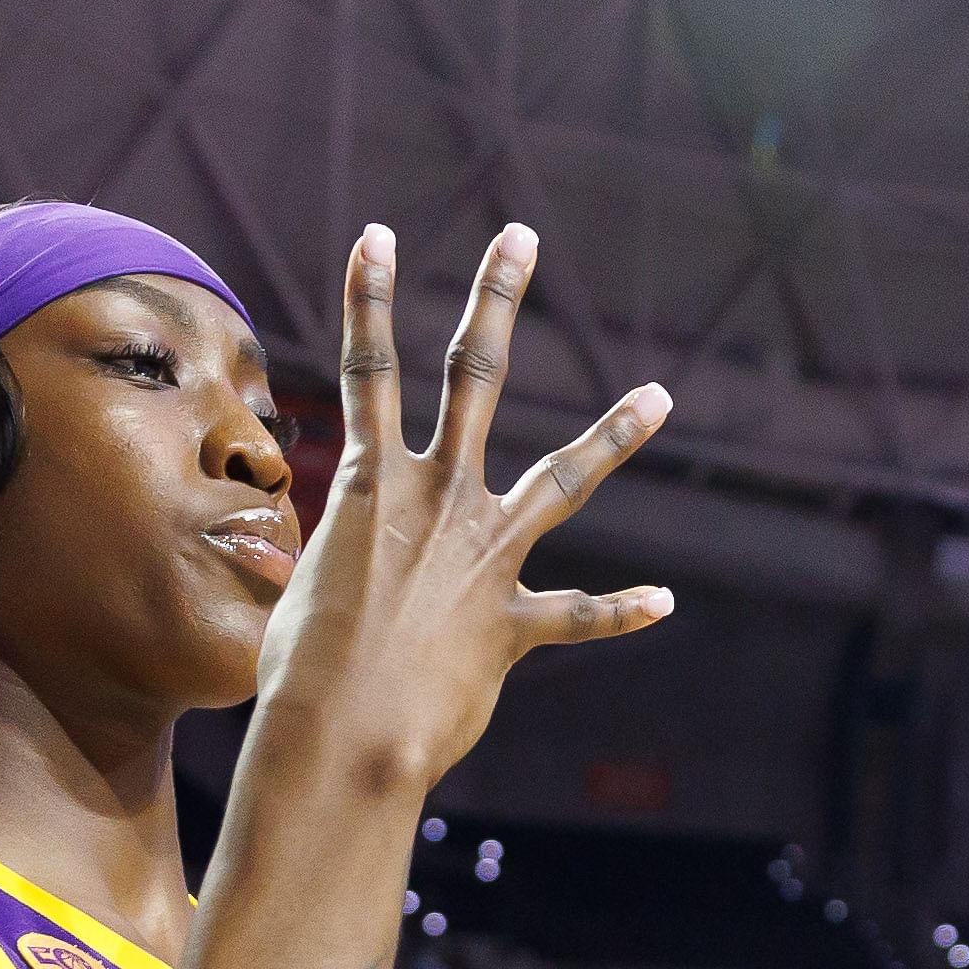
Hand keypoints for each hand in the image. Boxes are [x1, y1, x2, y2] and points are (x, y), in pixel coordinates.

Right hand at [244, 224, 673, 797]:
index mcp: (373, 486)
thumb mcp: (305, 593)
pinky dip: (623, 611)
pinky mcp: (514, 624)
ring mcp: (486, 558)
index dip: (369, 299)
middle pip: (476, 378)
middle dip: (497, 300)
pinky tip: (666, 602)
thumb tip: (327, 576)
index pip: (369, 372)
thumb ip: (331, 564)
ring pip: (564, 479)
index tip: (377, 235)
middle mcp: (439, 502)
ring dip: (615, 435)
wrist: (344, 734)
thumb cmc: (301, 672)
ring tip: (660, 395)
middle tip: (520, 237)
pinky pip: (580, 615)